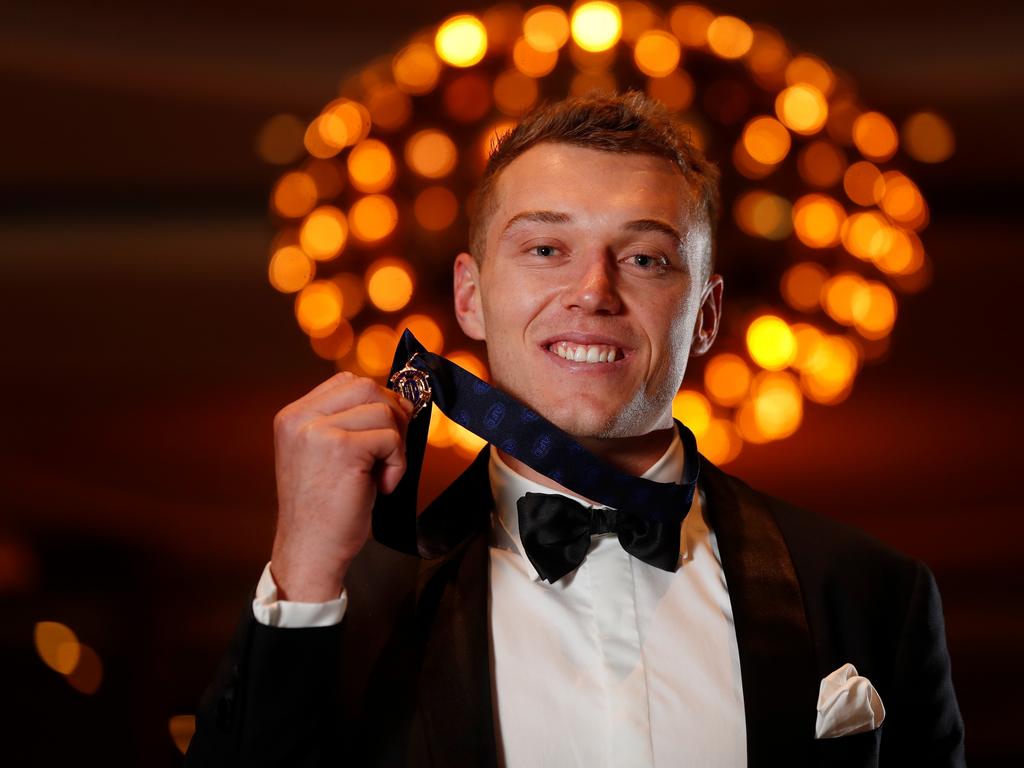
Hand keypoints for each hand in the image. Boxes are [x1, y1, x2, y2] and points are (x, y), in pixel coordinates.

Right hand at [269, 371, 412, 600]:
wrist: (310, 551)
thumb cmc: (326, 509)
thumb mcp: (327, 454)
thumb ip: (347, 423)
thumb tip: (400, 399)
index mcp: (293, 416)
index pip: (347, 382)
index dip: (377, 402)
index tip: (383, 434)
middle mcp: (300, 418)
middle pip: (368, 388)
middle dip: (392, 416)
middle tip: (390, 453)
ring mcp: (318, 431)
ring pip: (383, 410)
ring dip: (396, 444)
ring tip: (381, 474)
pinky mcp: (341, 448)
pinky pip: (390, 437)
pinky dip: (397, 463)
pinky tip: (381, 486)